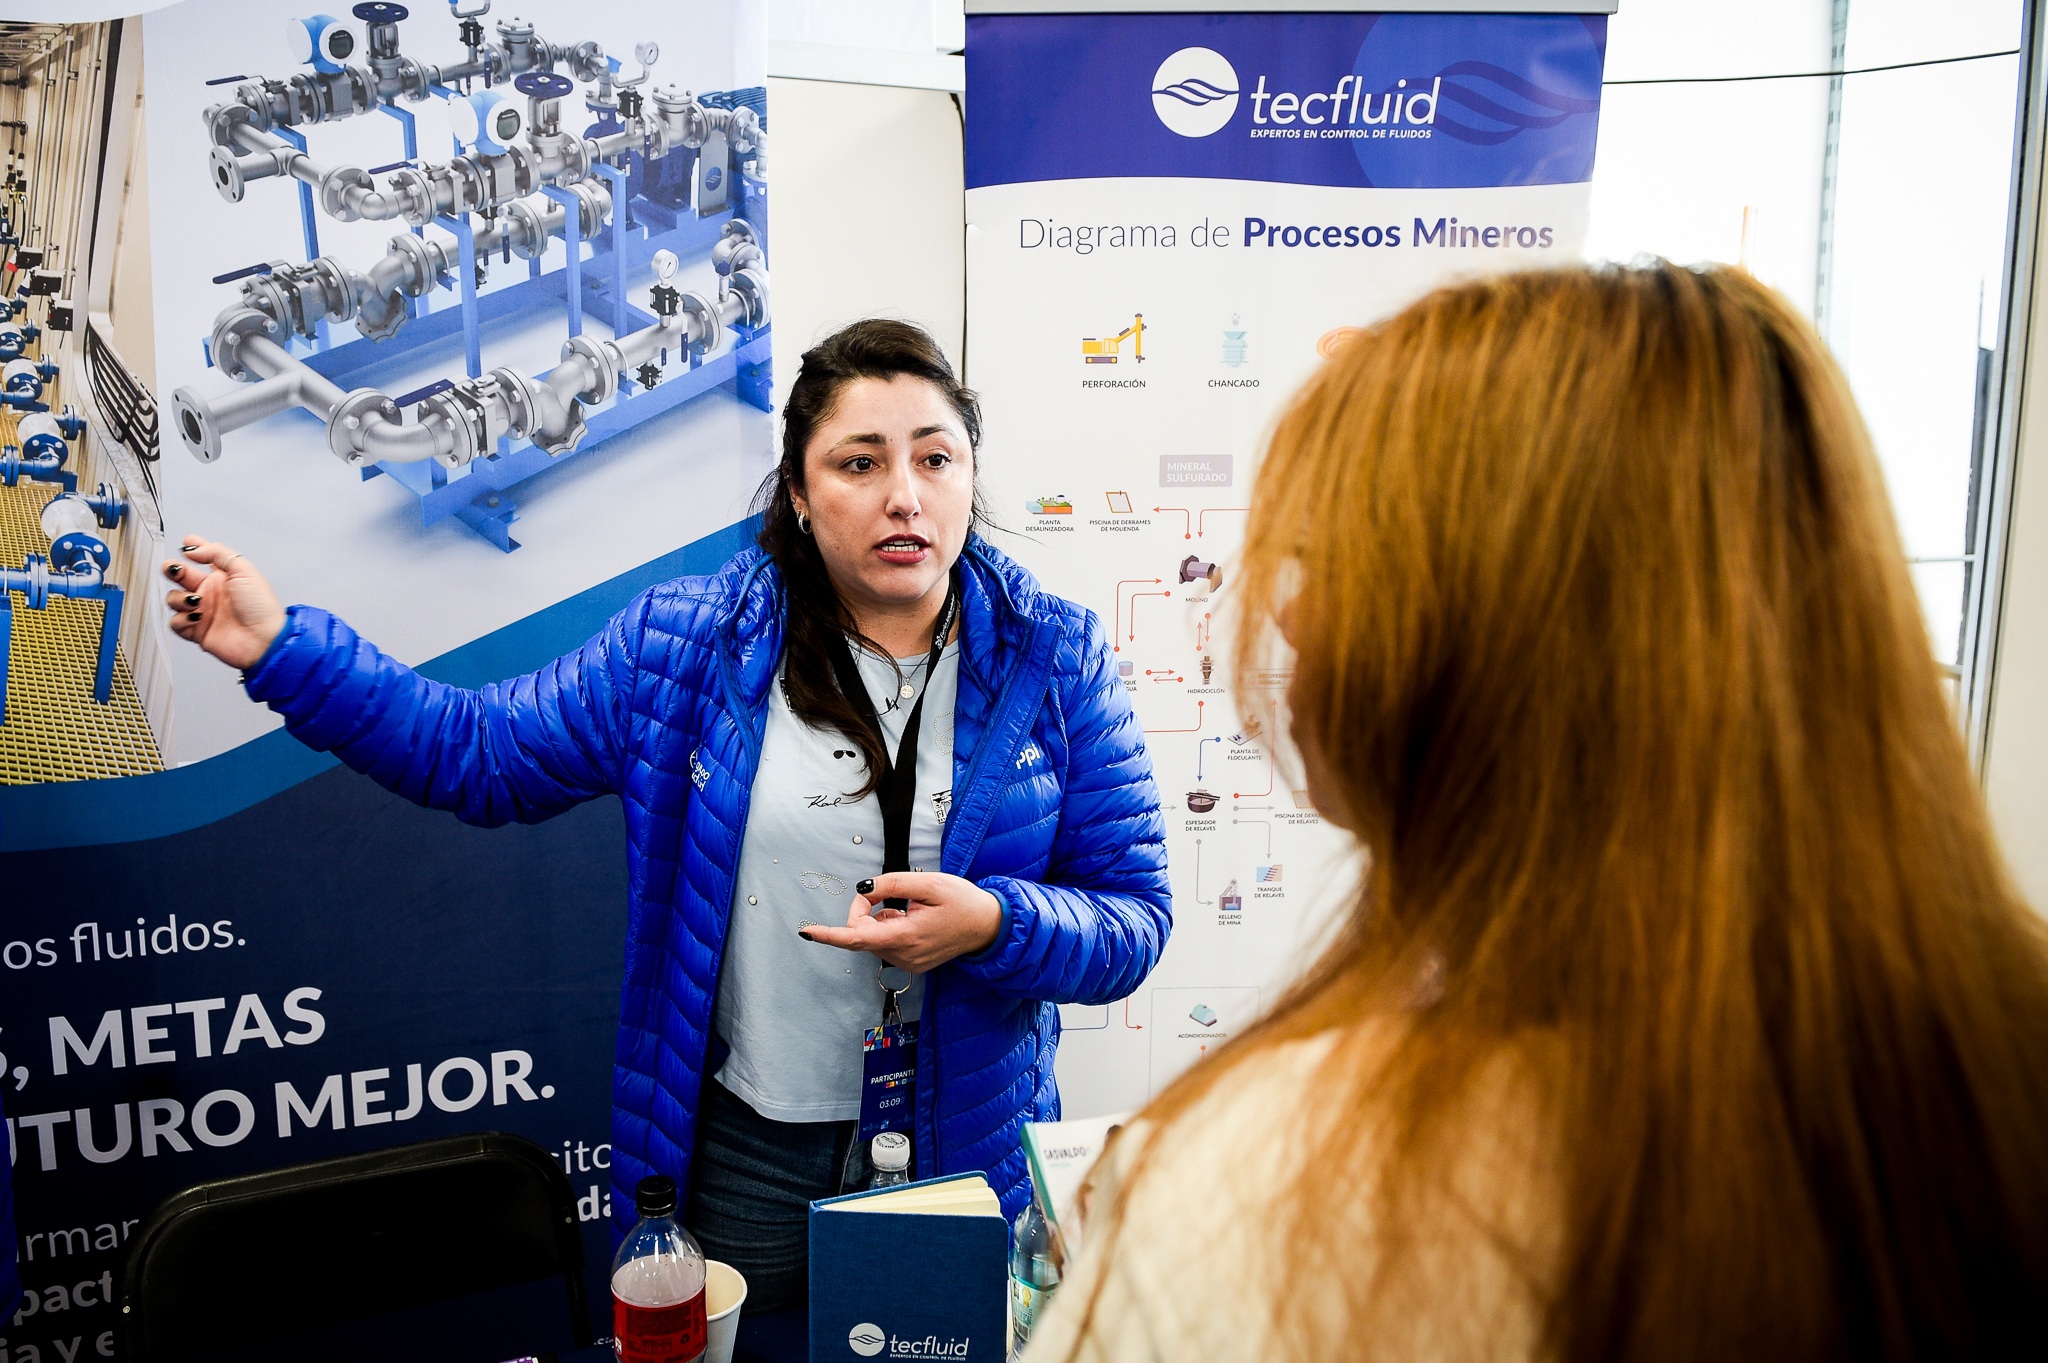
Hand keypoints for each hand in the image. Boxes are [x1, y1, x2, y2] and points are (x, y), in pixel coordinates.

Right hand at [162, 538, 286, 670]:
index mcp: (223, 578)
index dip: (192, 549)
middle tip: (174, 569)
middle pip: (181, 576)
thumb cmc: (261, 608)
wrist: (263, 639)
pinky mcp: (196, 630)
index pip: (203, 558)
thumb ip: (218, 554)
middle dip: (172, 569)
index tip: (186, 543)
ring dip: (179, 597)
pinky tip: (195, 617)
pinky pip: (175, 622)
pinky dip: (180, 619)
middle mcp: (210, 593)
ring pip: (174, 598)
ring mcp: (202, 611)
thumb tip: (194, 549)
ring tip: (195, 600)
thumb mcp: (244, 571)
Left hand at [801, 872, 1003, 973]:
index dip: (829, 935)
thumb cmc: (963, 902)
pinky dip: (890, 928)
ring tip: (910, 909)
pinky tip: (912, 921)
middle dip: (864, 910)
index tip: (808, 932)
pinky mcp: (911, 964)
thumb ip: (892, 884)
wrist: (988, 926)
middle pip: (862, 934)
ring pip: (873, 939)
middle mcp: (904, 956)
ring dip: (880, 920)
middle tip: (884, 892)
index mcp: (907, 936)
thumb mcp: (930, 883)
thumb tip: (864, 888)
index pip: (857, 938)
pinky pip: (886, 944)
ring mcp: (908, 963)